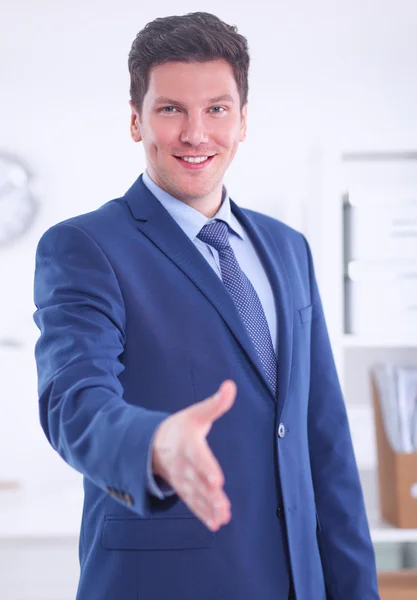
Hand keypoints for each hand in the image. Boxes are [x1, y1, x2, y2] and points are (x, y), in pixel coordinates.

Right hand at [151, 379, 236, 530]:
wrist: (152, 444)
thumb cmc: (180, 427)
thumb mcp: (196, 413)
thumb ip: (215, 403)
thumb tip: (230, 385)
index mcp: (187, 443)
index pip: (198, 456)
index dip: (207, 468)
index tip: (217, 480)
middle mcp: (183, 464)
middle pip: (197, 480)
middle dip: (210, 494)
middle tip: (223, 506)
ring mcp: (182, 479)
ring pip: (196, 495)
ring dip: (208, 507)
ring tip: (223, 517)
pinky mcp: (183, 489)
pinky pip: (193, 503)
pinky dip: (203, 513)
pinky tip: (216, 523)